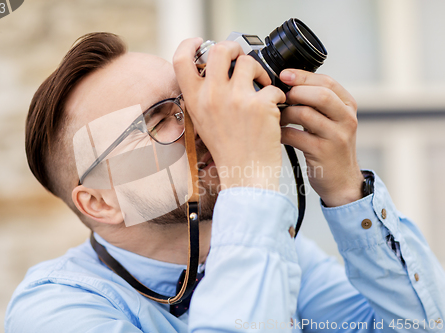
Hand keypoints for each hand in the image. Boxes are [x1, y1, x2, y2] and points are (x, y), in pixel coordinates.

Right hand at [173, 38, 285, 190]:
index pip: (181, 59)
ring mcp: (237, 99)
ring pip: (250, 63)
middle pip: (220, 49)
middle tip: (241, 59)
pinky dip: (277, 95)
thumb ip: (204, 95)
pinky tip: (274, 109)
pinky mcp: (261, 105)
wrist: (246, 174)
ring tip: (262, 86)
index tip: (201, 42)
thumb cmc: (227, 150)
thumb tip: (213, 70)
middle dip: (234, 49)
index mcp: (195, 100)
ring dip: (259, 72)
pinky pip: (272, 86)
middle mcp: (213, 96)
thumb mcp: (203, 121)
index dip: (189, 44)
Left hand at [279, 69, 363, 206]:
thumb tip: (287, 83)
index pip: (327, 81)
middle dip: (294, 92)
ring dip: (285, 113)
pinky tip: (276, 134)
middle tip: (278, 97)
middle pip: (320, 94)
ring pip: (306, 114)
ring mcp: (337, 136)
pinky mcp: (323, 153)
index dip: (303, 76)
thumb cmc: (329, 147)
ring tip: (275, 117)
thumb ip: (317, 103)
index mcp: (348, 105)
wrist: (342, 181)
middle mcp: (346, 119)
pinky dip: (282, 133)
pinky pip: (296, 136)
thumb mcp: (331, 121)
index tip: (283, 75)